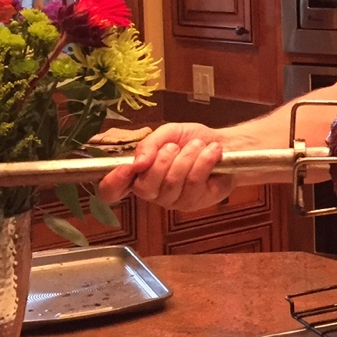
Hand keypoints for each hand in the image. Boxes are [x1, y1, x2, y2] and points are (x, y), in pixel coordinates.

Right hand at [96, 122, 232, 209]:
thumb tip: (137, 162)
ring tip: (198, 145)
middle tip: (176, 146)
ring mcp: (173, 200)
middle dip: (163, 160)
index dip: (113, 182)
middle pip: (144, 186)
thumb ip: (149, 144)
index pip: (112, 190)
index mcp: (138, 175)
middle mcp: (152, 192)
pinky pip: (193, 182)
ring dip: (186, 157)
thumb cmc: (191, 140)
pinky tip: (211, 152)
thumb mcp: (167, 134)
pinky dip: (203, 161)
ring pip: (171, 182)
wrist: (224, 144)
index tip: (128, 167)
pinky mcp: (194, 202)